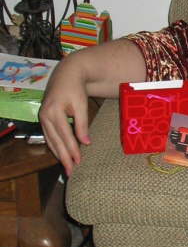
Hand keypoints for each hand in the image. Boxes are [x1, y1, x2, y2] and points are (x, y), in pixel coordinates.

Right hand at [39, 55, 90, 176]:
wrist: (66, 74)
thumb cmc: (75, 89)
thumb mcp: (81, 105)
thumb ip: (82, 124)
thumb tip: (86, 143)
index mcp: (54, 111)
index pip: (65, 135)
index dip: (72, 149)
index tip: (78, 162)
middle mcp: (45, 116)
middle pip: (55, 141)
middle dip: (63, 157)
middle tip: (70, 172)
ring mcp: (42, 117)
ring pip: (50, 140)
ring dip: (58, 154)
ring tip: (66, 167)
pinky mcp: (44, 118)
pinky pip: (48, 136)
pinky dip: (54, 146)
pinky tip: (60, 155)